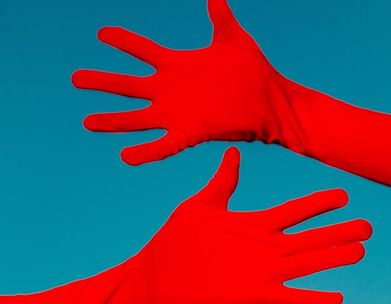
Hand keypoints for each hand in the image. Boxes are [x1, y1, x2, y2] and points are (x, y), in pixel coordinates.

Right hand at [71, 0, 291, 163]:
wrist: (271, 102)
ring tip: (88, 121)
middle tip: (75, 78)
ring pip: (137, 118)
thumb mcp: (232, 38)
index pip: (143, 50)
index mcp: (178, 66)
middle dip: (102, 81)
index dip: (123, 41)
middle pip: (128, 85)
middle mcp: (172, 91)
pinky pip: (162, 145)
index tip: (101, 32)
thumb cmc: (254, 72)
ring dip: (112, 120)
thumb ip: (219, 15)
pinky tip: (125, 156)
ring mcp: (177, 114)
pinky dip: (145, 152)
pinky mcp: (189, 134)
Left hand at [136, 147, 370, 303]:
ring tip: (359, 252)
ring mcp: (259, 273)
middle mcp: (262, 249)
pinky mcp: (250, 295)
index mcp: (252, 226)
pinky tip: (336, 298)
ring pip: (303, 265)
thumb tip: (233, 152)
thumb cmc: (173, 242)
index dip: (319, 204)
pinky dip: (311, 298)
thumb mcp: (199, 206)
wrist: (152, 278)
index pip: (293, 212)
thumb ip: (221, 183)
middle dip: (338, 233)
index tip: (345, 194)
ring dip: (331, 260)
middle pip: (308, 238)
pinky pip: (287, 297)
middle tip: (369, 227)